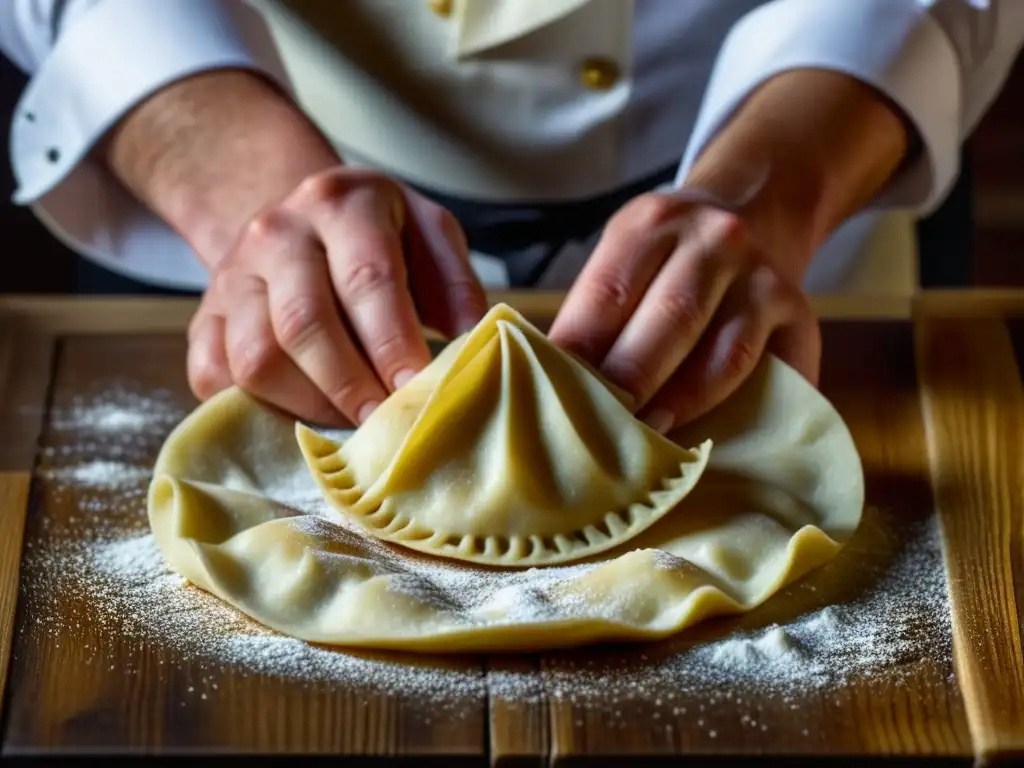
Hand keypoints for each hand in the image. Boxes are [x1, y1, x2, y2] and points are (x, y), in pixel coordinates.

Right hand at [186, 167, 487, 425]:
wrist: (298, 219)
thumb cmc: (379, 238)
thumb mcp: (429, 234)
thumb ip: (455, 285)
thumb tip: (474, 345)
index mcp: (343, 203)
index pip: (366, 280)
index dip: (393, 344)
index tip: (417, 391)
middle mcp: (277, 232)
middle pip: (303, 324)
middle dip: (350, 386)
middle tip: (385, 424)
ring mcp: (231, 275)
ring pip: (254, 357)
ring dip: (308, 404)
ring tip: (349, 423)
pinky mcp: (203, 316)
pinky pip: (212, 375)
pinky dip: (253, 408)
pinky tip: (299, 414)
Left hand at [548, 190, 820, 433]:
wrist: (755, 213)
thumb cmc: (667, 262)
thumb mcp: (627, 259)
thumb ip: (597, 315)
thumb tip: (549, 388)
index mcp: (651, 222)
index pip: (608, 293)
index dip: (579, 353)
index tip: (554, 399)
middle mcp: (714, 239)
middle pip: (669, 320)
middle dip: (630, 383)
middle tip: (597, 434)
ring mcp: (762, 275)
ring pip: (722, 354)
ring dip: (681, 405)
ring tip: (646, 446)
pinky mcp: (800, 313)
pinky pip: (765, 374)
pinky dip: (733, 410)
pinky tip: (705, 442)